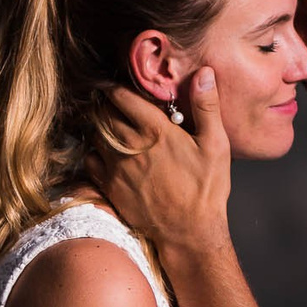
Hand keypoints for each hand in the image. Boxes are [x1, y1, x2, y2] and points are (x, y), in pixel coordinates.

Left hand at [94, 72, 233, 256]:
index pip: (122, 98)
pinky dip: (94, 152)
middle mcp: (130, 146)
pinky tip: (105, 153)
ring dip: (99, 128)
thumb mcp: (215, 145)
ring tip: (108, 126)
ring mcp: (117, 168)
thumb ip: (207, 107)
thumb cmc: (206, 190)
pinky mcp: (110, 187)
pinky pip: (90, 161)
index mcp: (156, 131)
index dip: (114, 88)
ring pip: (95, 136)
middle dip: (105, 105)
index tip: (113, 85)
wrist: (188, 233)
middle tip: (109, 103)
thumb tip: (204, 73)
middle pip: (104, 114)